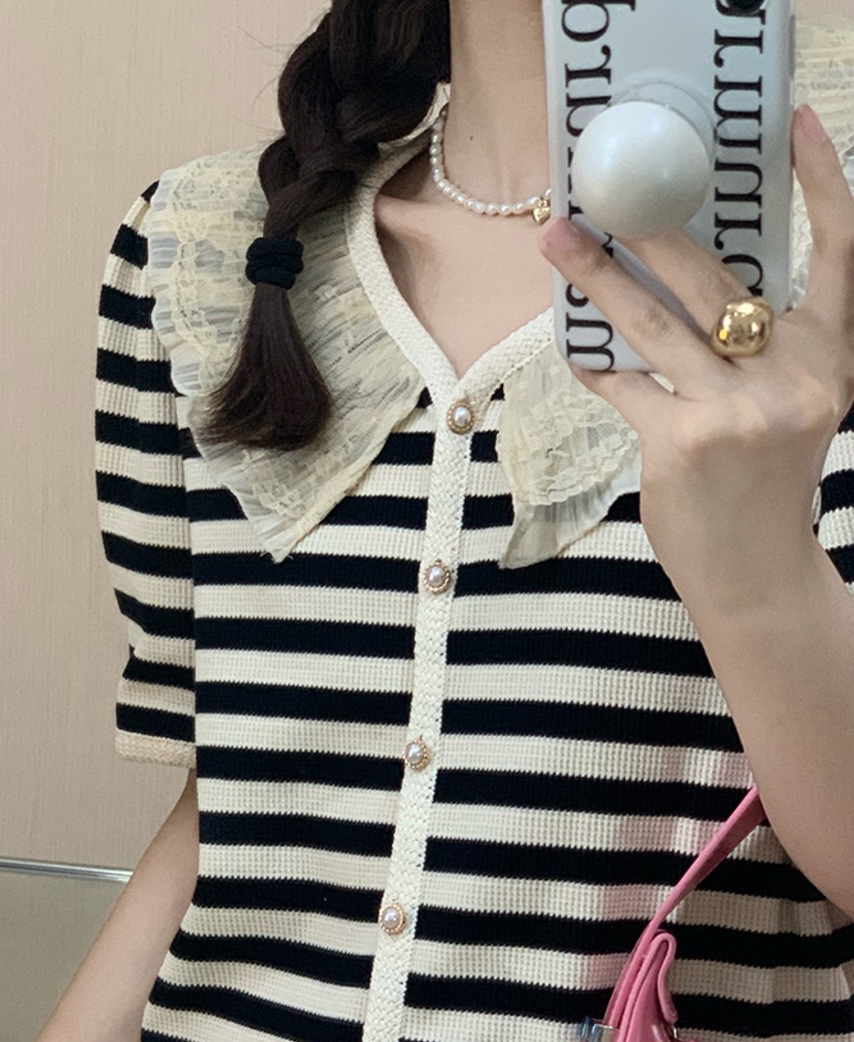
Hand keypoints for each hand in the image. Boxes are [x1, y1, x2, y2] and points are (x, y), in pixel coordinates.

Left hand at [536, 104, 853, 591]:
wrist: (757, 574)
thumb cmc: (760, 486)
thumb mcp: (786, 408)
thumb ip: (756, 352)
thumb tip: (679, 288)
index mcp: (829, 359)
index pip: (841, 252)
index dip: (823, 184)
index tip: (799, 124)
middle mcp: (793, 376)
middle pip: (720, 279)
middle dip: (656, 230)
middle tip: (610, 191)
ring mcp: (739, 410)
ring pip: (657, 323)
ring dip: (600, 278)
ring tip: (558, 243)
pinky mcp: (686, 441)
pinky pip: (628, 384)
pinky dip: (598, 366)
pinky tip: (578, 350)